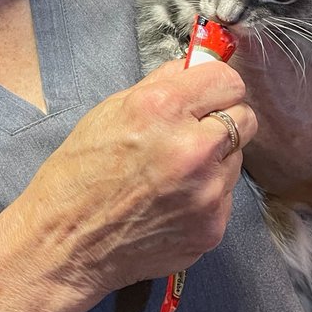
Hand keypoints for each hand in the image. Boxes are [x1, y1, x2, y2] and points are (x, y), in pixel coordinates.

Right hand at [14, 59, 256, 304]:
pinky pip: (225, 197)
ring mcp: (206, 193)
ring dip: (214, 161)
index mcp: (162, 109)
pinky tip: (172, 201)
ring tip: (173, 173)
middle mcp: (192, 149)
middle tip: (194, 133)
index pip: (229, 81)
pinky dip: (206, 195)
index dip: (216, 87)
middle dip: (223, 121)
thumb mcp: (109, 111)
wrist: (66, 245)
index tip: (206, 96)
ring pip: (236, 159)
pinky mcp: (212, 228)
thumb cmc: (79, 174)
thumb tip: (197, 66)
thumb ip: (161, 83)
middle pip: (246, 119)